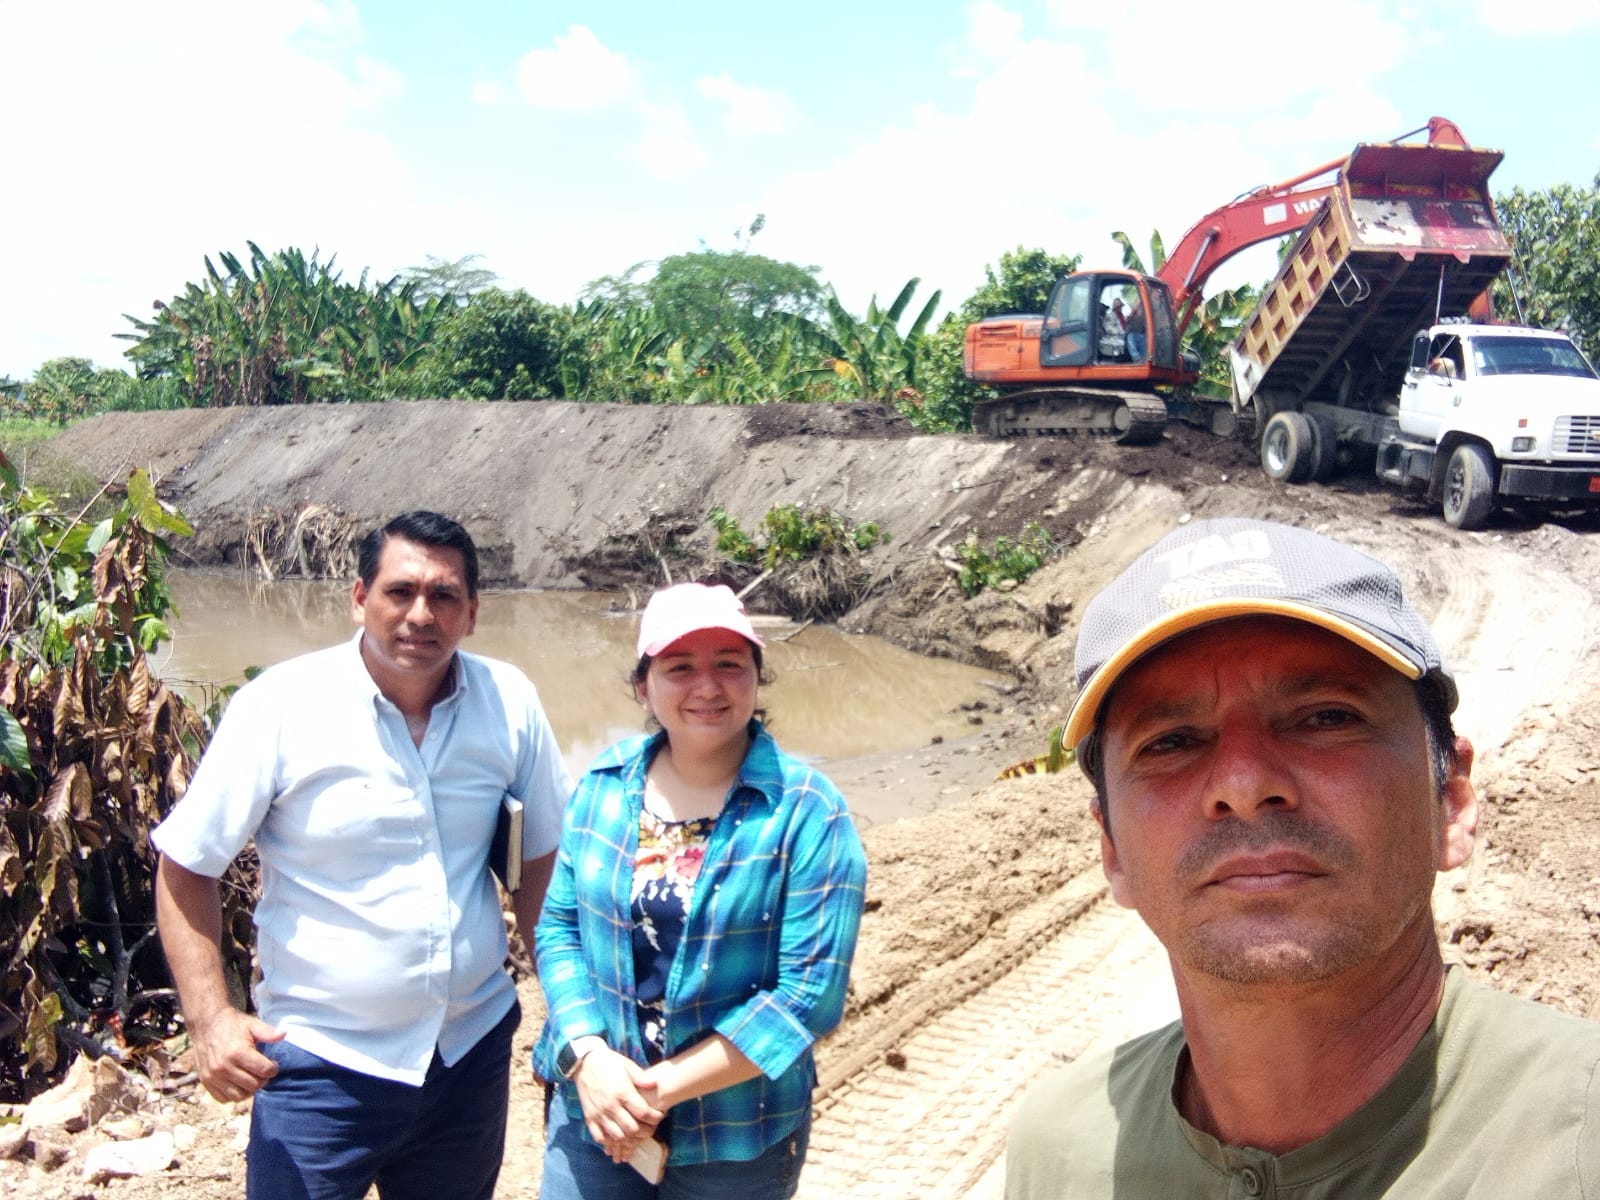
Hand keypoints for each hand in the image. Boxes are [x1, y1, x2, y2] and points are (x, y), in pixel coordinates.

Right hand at [189, 1008, 284, 1101]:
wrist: (206, 1025)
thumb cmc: (233, 1025)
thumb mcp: (252, 1024)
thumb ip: (268, 1032)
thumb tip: (284, 1033)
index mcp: (237, 1052)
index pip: (264, 1071)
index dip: (273, 1069)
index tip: (273, 1064)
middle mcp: (224, 1067)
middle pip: (253, 1085)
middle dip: (262, 1079)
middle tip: (262, 1070)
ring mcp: (213, 1076)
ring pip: (239, 1096)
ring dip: (249, 1089)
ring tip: (251, 1077)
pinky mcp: (206, 1082)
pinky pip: (223, 1098)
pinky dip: (233, 1095)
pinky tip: (238, 1083)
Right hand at [573, 1047, 665, 1161]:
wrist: (584, 1063)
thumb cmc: (609, 1063)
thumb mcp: (627, 1066)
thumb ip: (641, 1078)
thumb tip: (656, 1084)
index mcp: (623, 1092)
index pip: (643, 1113)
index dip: (655, 1117)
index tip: (660, 1115)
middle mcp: (611, 1106)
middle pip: (632, 1129)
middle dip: (645, 1131)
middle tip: (650, 1127)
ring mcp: (599, 1114)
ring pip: (617, 1137)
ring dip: (628, 1137)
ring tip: (635, 1132)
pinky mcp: (589, 1118)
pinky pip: (600, 1137)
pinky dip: (610, 1140)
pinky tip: (617, 1135)